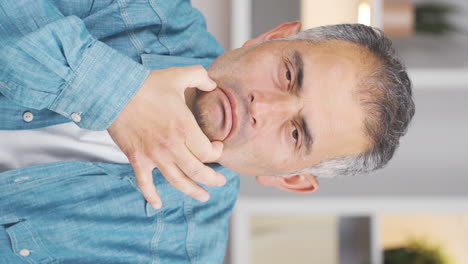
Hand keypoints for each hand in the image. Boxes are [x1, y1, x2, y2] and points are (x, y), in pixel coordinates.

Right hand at [107, 65, 225, 208]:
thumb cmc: (147, 84)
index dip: (217, 153)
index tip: (217, 148)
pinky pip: (145, 184)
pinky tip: (158, 204)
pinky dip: (152, 196)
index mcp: (185, 128)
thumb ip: (201, 77)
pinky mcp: (137, 159)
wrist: (114, 92)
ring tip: (204, 197)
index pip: (209, 153)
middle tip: (221, 182)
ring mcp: (154, 156)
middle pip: (198, 172)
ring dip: (193, 191)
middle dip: (213, 179)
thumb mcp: (179, 75)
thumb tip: (213, 84)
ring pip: (178, 181)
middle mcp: (172, 147)